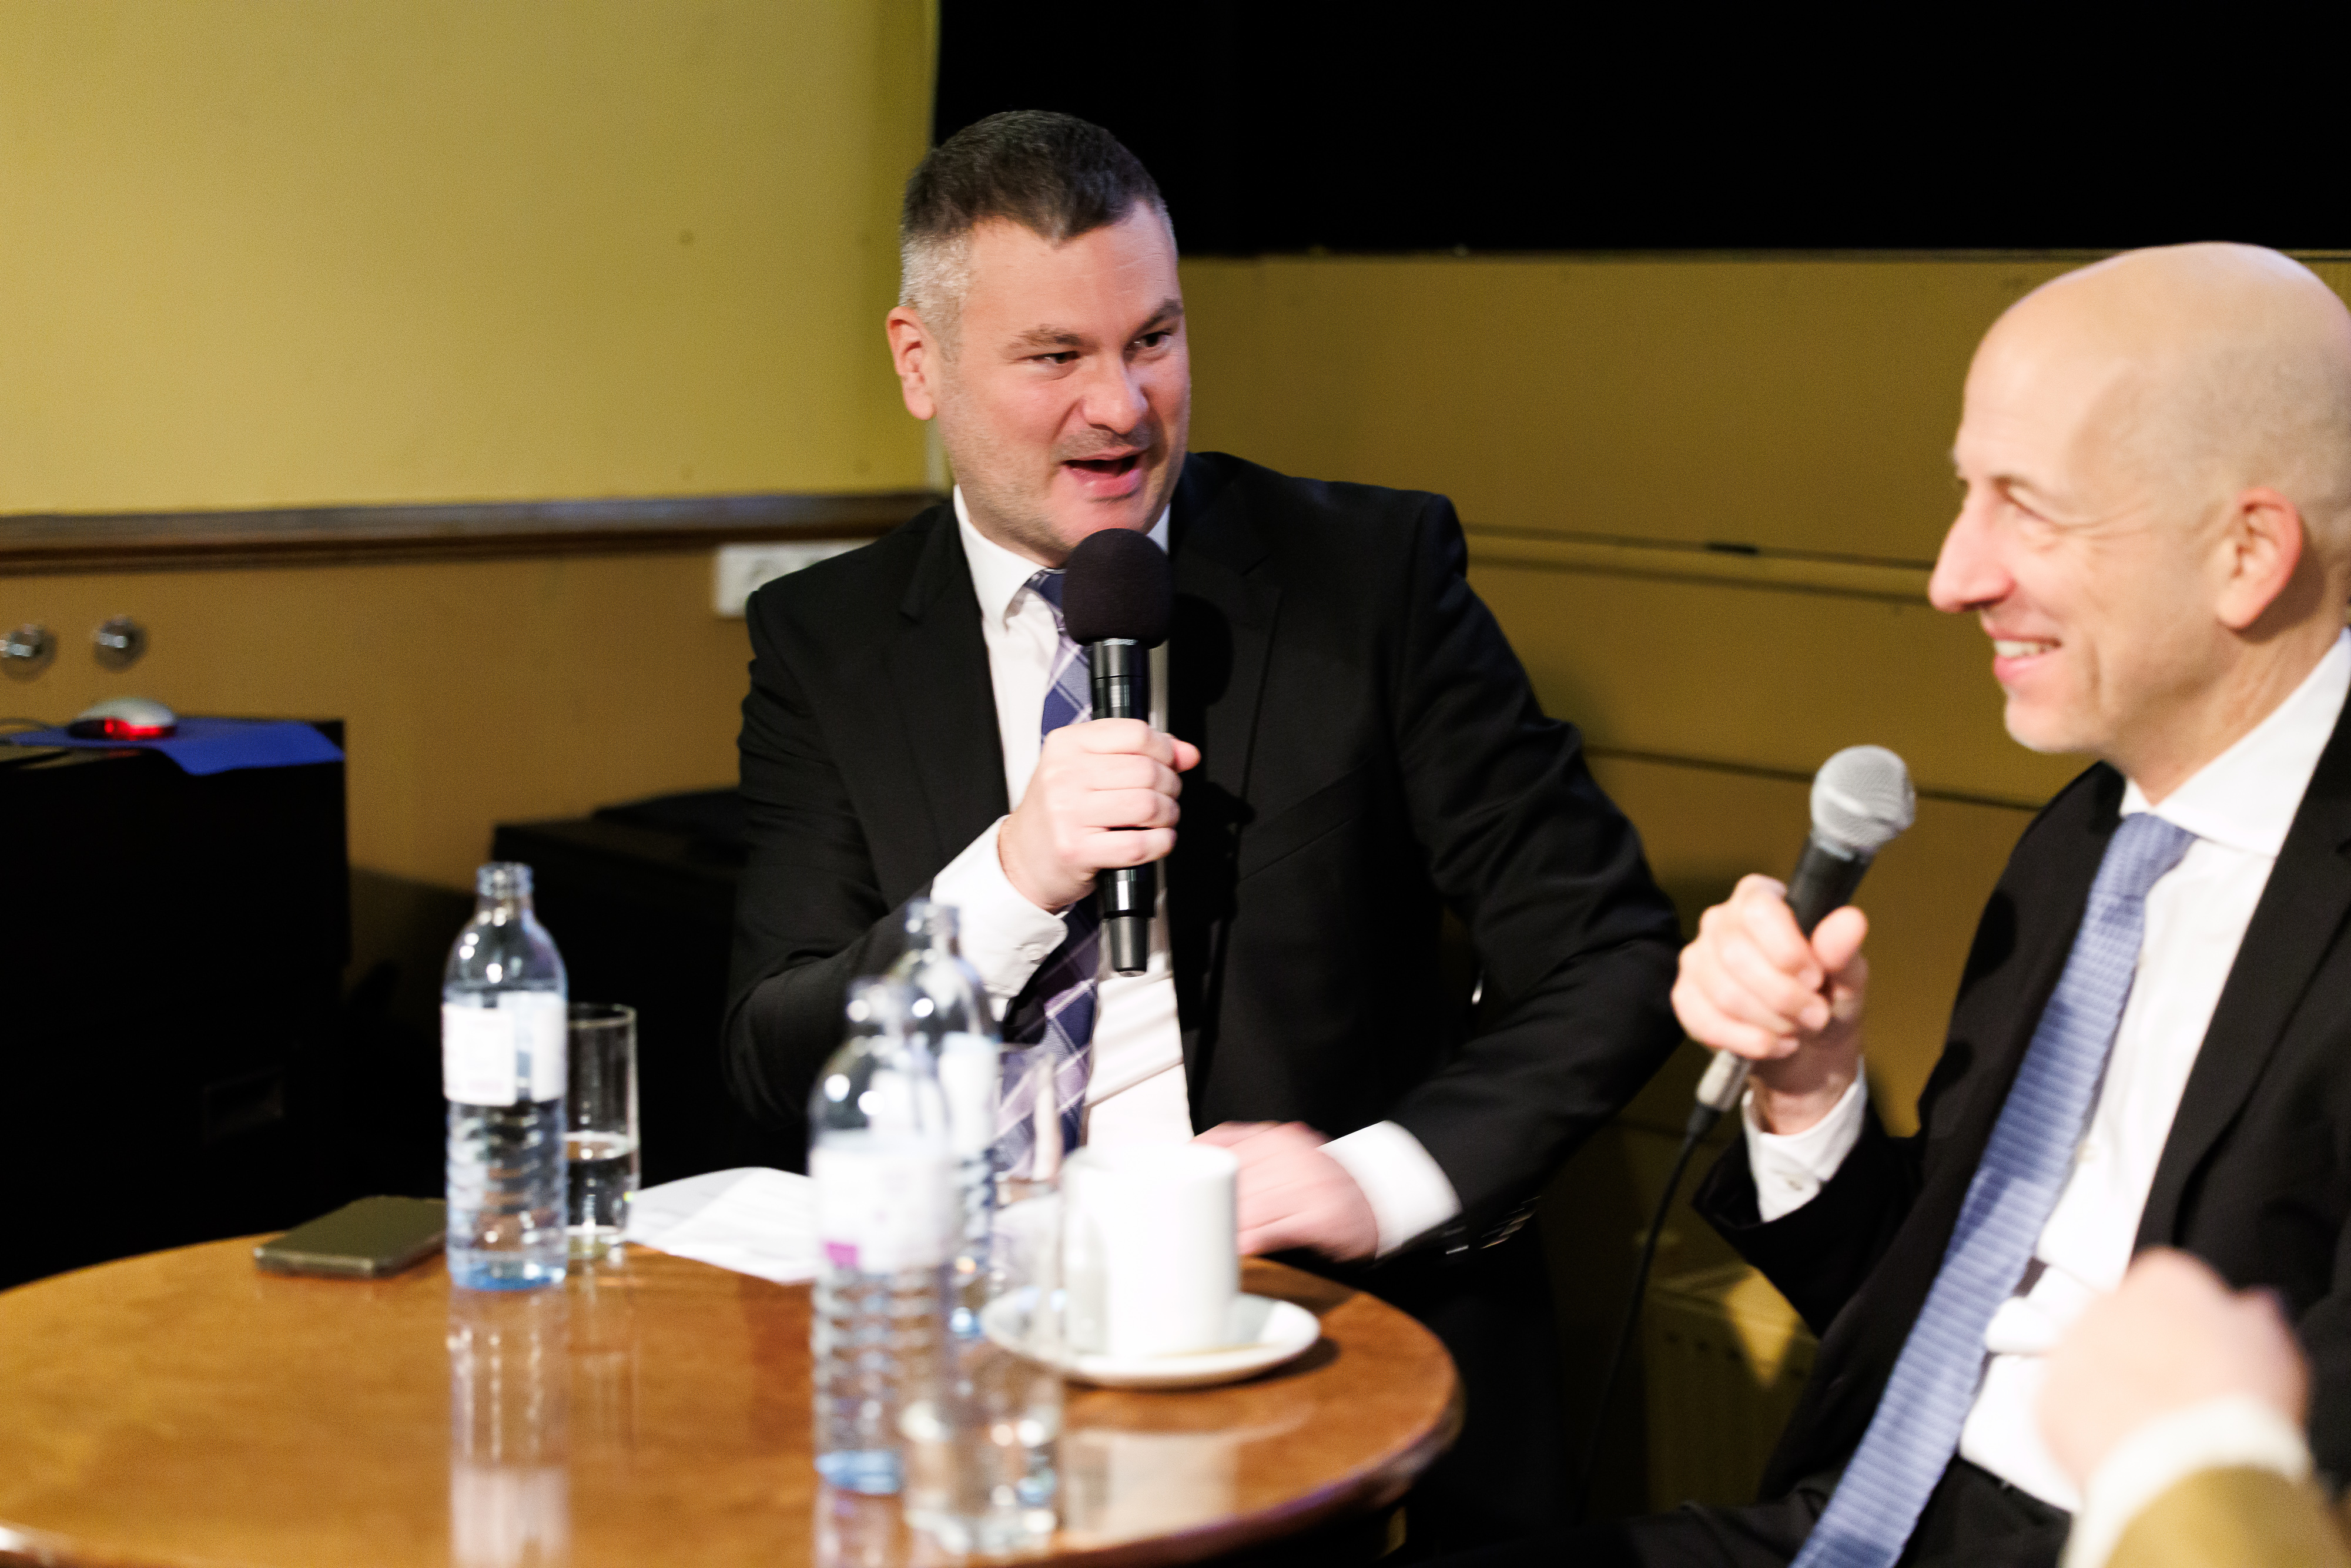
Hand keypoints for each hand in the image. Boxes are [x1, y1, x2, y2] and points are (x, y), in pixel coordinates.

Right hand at [999, 718, 1200, 911]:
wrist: (1022, 857)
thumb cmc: (1059, 811)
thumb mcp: (1087, 768)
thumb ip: (1138, 752)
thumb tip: (1187, 753)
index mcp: (1067, 744)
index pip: (1136, 733)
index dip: (1165, 749)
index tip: (1171, 762)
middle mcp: (1064, 775)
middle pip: (1147, 770)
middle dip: (1170, 786)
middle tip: (1166, 796)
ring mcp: (1068, 813)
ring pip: (1148, 805)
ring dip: (1168, 815)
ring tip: (1160, 819)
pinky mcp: (1077, 849)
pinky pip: (1139, 844)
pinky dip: (1160, 843)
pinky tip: (1154, 840)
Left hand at [1196, 1122, 1378, 1261]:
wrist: (1379, 1199)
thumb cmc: (1321, 1183)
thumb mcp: (1286, 1155)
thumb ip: (1244, 1152)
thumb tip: (1189, 1160)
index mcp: (1278, 1137)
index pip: (1223, 1146)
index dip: (1194, 1169)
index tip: (1171, 1189)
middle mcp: (1292, 1154)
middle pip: (1231, 1182)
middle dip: (1208, 1208)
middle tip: (1185, 1228)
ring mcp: (1309, 1184)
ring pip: (1249, 1207)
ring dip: (1226, 1228)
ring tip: (1208, 1243)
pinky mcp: (1322, 1216)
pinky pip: (1275, 1230)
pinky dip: (1253, 1241)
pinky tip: (1239, 1249)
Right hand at [1671, 874, 1868, 1133]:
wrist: (1809, 1053)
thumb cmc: (1827, 1001)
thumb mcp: (1847, 979)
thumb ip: (1843, 950)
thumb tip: (1851, 920)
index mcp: (1761, 899)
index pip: (1758, 909)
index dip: (1787, 949)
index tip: (1815, 979)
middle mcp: (1721, 921)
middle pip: (1736, 955)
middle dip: (1783, 996)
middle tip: (1816, 1015)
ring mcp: (1697, 959)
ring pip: (1724, 993)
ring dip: (1770, 1022)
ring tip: (1796, 1030)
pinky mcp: (1685, 998)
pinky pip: (1705, 1022)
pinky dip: (1747, 1041)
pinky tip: (1772, 1044)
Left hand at [2040, 1249, 2307, 1485]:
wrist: (2191, 1465)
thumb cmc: (2236, 1407)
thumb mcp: (2274, 1348)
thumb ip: (2252, 1318)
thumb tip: (2248, 1311)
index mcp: (2165, 1279)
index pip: (2172, 1287)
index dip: (2192, 1329)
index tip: (2203, 1356)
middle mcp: (2107, 1302)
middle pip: (2125, 1323)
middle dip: (2144, 1355)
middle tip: (2177, 1396)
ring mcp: (2070, 1348)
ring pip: (2089, 1362)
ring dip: (2111, 1387)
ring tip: (2152, 1428)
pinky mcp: (2046, 1396)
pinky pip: (2065, 1406)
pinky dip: (2087, 1424)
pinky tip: (2123, 1444)